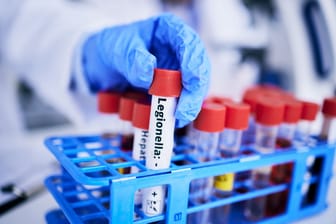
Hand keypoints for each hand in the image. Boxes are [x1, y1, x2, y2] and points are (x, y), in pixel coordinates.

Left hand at [82, 13, 210, 126]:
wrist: (103, 65)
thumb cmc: (113, 48)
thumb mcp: (118, 49)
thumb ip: (132, 59)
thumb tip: (149, 75)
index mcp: (169, 30)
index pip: (189, 42)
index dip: (194, 62)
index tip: (190, 81)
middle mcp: (179, 50)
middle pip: (198, 68)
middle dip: (195, 91)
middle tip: (184, 112)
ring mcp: (179, 70)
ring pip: (194, 88)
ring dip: (189, 105)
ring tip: (177, 120)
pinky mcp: (174, 88)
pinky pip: (182, 100)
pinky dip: (178, 111)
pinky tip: (172, 120)